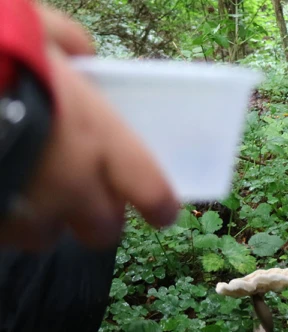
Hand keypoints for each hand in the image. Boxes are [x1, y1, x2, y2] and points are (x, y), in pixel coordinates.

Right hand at [0, 4, 178, 249]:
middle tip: (88, 198)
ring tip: (34, 192)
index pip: (151, 192)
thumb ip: (70, 44)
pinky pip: (7, 234)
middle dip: (99, 217)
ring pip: (48, 236)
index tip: (161, 210)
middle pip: (103, 229)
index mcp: (98, 139)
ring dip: (47, 220)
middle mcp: (70, 184)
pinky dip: (8, 219)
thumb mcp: (37, 30)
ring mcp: (25, 210)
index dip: (160, 206)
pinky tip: (1, 188)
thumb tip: (84, 52)